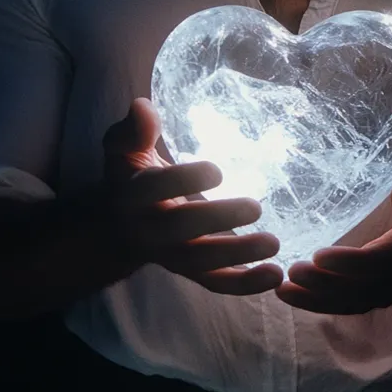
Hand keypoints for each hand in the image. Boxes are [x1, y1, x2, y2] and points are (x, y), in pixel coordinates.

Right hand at [101, 97, 282, 293]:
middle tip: (255, 207)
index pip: (153, 189)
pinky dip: (244, 284)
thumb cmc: (129, 176)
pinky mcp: (190, 271)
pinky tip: (275, 274)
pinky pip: (215, 283)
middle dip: (218, 220)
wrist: (116, 228)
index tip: (217, 170)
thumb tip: (143, 106)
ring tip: (273, 243)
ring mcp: (170, 255)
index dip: (183, 181)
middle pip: (181, 230)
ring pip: (202, 262)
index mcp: (131, 195)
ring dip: (238, 255)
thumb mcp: (122, 149)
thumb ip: (134, 130)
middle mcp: (148, 229)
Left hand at [274, 116, 391, 313]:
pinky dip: (313, 303)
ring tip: (286, 280)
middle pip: (374, 276)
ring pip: (354, 297)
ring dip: (320, 293)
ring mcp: (386, 287)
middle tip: (306, 263)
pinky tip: (283, 292)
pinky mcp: (367, 295)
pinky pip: (342, 305)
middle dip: (341, 274)